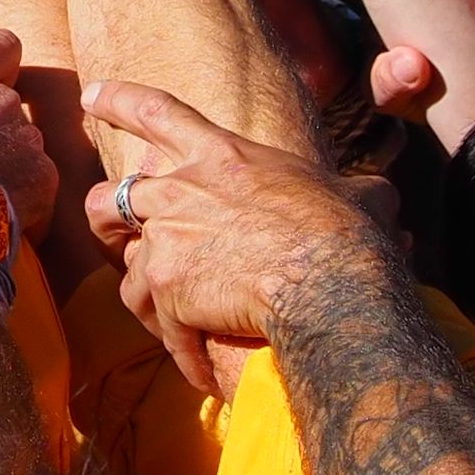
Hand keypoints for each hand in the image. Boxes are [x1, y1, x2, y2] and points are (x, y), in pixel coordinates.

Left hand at [77, 77, 397, 382]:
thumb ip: (354, 191)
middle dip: (107, 215)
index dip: (119, 100)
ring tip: (165, 318)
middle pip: (111, 197)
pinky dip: (182, 353)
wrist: (330, 284)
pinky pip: (162, 330)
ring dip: (145, 294)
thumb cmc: (348, 232)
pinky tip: (202, 376)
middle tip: (115, 229)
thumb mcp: (357, 195)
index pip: (156, 112)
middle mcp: (180, 191)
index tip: (91, 98)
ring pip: (125, 267)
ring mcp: (166, 243)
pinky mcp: (167, 295)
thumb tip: (383, 199)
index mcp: (220, 153)